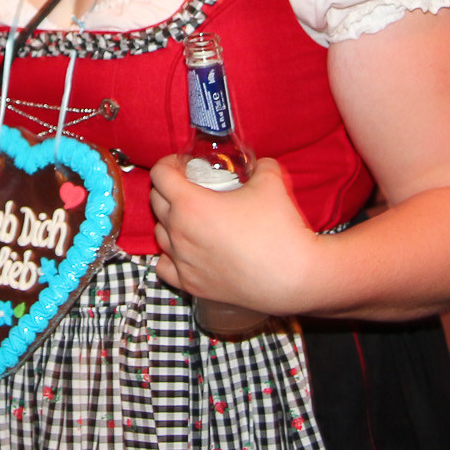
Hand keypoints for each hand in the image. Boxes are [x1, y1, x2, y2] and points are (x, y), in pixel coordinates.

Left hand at [149, 155, 320, 315]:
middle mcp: (178, 232)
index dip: (169, 163)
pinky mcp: (191, 285)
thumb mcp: (271, 181)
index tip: (183, 164)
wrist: (293, 277)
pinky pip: (164, 266)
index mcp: (189, 204)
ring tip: (190, 218)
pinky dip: (170, 255)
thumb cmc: (278, 228)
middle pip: (156, 202)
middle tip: (189, 187)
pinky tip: (186, 250)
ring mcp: (182, 261)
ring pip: (159, 234)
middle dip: (168, 189)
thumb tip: (260, 165)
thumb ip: (261, 166)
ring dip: (169, 221)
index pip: (160, 174)